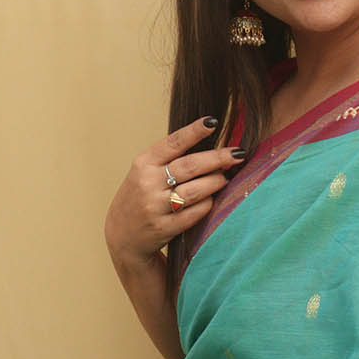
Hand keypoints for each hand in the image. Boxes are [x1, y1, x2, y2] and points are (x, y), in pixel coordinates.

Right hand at [104, 118, 245, 271]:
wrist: (122, 236)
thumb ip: (168, 160)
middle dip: (217, 158)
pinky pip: (194, 213)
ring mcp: (155, 207)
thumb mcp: (144, 173)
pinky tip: (213, 199)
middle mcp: (148, 183)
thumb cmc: (140, 199)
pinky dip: (207, 204)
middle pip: (190, 166)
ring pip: (195, 191)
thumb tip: (207, 146)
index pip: (173, 143)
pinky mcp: (164, 228)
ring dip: (215, 182)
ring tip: (226, 178)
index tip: (213, 122)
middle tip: (237, 153)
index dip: (194, 131)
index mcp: (143, 164)